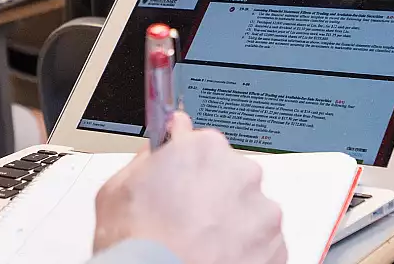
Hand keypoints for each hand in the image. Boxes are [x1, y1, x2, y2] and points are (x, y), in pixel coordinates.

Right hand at [93, 113, 285, 263]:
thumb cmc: (137, 243)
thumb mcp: (118, 188)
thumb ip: (147, 159)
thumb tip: (159, 148)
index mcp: (204, 149)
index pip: (201, 141)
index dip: (187, 162)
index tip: (181, 175)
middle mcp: (241, 173)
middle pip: (229, 175)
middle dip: (211, 193)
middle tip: (186, 219)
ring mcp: (262, 212)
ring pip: (248, 210)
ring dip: (230, 222)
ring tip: (200, 244)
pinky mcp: (275, 248)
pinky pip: (261, 243)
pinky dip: (244, 251)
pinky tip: (216, 258)